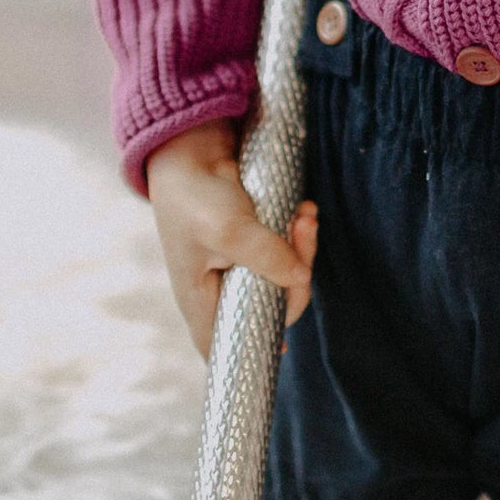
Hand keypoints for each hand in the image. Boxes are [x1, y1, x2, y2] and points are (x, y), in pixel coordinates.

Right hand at [144, 117, 318, 359]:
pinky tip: (304, 209)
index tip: (284, 350)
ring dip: (303, 245)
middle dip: (297, 273)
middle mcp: (221, 286)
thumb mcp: (228, 229)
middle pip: (271, 304)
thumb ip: (264, 256)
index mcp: (201, 299)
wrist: (192, 147)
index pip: (226, 343)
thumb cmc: (196, 195)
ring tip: (306, 215)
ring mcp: (240, 261)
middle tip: (304, 232)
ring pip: (286, 273)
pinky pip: (287, 246)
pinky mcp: (257, 237)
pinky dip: (299, 231)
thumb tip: (299, 278)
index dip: (252, 351)